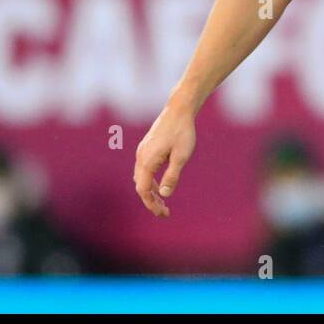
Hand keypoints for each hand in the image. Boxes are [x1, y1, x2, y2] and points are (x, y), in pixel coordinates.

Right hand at [133, 101, 196, 216]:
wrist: (178, 110)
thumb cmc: (182, 132)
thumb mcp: (181, 156)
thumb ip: (172, 175)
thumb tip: (165, 194)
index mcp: (147, 161)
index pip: (144, 190)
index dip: (151, 204)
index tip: (163, 213)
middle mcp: (141, 157)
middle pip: (141, 186)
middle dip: (151, 201)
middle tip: (165, 212)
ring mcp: (142, 151)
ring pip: (141, 178)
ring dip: (151, 191)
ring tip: (163, 202)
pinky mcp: (147, 147)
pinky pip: (144, 170)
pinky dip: (151, 181)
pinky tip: (161, 185)